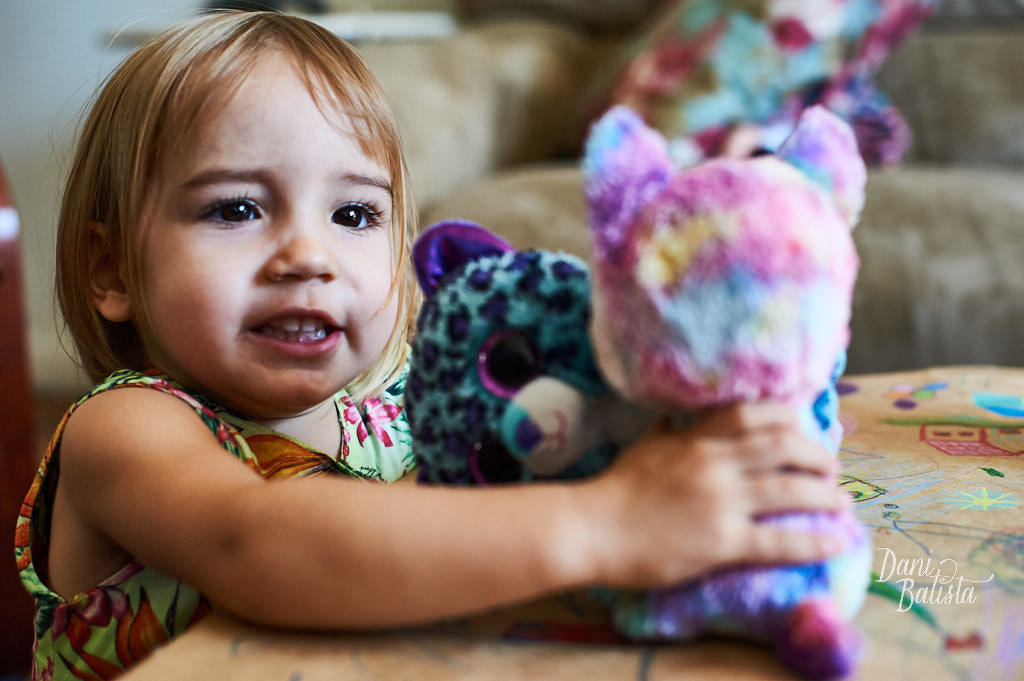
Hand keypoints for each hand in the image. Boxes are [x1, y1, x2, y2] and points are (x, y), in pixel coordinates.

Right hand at [577, 402, 850, 588]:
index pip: (755, 414)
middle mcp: (714, 463)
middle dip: (816, 456)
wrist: (592, 528)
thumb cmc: (616, 488)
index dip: (790, 418)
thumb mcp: (646, 446)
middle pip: (783, 448)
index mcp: (696, 438)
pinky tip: (835, 541)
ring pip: (790, 490)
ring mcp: (720, 502)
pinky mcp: (721, 542)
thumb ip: (671, 429)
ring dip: (825, 496)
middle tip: (830, 469)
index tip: (805, 428)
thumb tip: (677, 412)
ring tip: (842, 503)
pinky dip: (813, 541)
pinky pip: (778, 540)